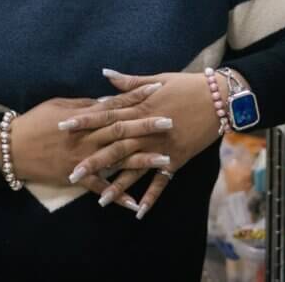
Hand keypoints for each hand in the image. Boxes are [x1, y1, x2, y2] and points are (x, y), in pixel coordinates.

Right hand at [2, 82, 173, 211]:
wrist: (11, 148)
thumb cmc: (35, 122)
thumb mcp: (59, 105)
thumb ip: (84, 104)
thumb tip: (106, 99)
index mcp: (84, 117)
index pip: (115, 103)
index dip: (136, 96)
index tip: (157, 88)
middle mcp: (86, 137)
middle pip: (121, 129)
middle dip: (146, 125)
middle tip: (170, 121)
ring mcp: (82, 158)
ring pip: (117, 158)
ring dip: (141, 160)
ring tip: (165, 159)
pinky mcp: (75, 177)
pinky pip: (100, 187)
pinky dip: (117, 195)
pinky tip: (136, 203)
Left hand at [60, 68, 241, 218]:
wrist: (221, 99)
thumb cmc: (187, 85)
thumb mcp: (158, 79)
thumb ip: (130, 82)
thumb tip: (105, 74)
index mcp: (141, 108)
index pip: (107, 115)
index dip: (84, 120)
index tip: (63, 127)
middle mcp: (148, 130)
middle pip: (115, 146)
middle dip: (93, 160)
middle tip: (72, 173)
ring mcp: (162, 147)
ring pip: (135, 168)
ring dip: (118, 184)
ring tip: (98, 199)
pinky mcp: (177, 159)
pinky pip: (162, 181)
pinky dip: (151, 196)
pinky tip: (138, 211)